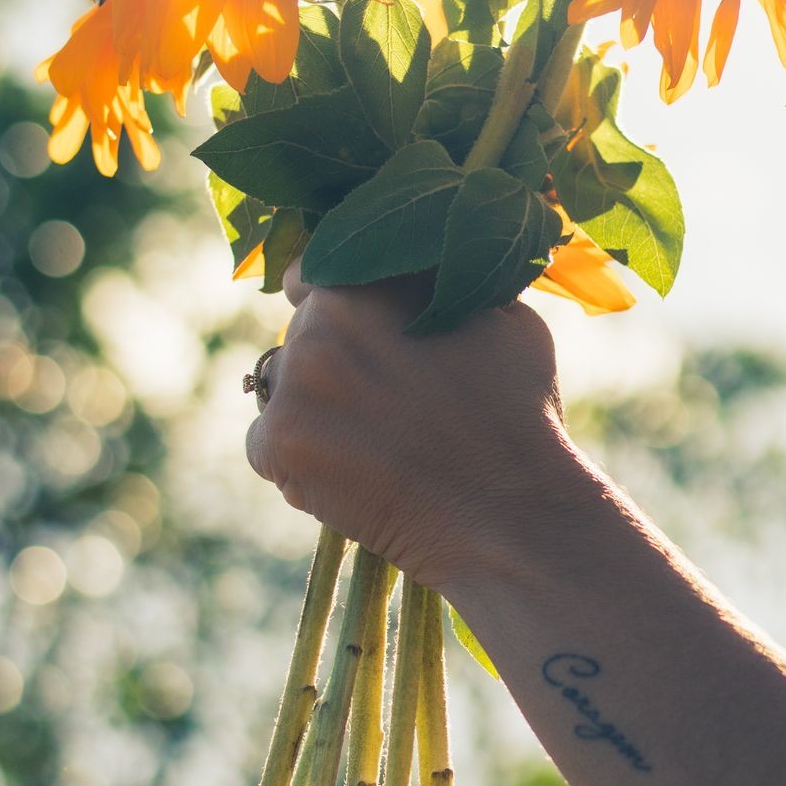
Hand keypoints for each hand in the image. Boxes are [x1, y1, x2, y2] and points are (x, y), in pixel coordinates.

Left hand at [245, 262, 570, 591]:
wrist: (508, 512)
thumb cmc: (519, 415)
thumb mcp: (502, 316)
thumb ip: (440, 284)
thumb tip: (416, 273)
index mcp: (369, 279)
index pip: (309, 275)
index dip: (329, 305)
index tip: (350, 337)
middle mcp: (321, 321)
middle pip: (297, 338)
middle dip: (329, 366)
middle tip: (379, 407)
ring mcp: (295, 383)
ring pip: (279, 392)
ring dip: (311, 414)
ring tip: (372, 447)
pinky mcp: (280, 444)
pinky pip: (266, 446)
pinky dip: (297, 465)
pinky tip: (351, 480)